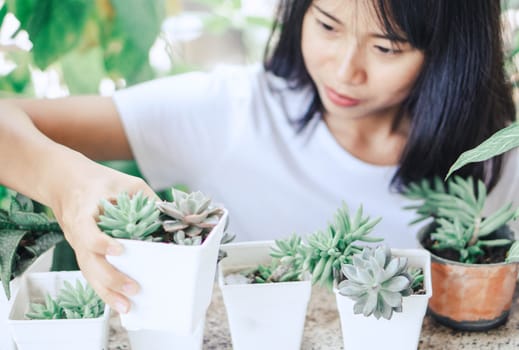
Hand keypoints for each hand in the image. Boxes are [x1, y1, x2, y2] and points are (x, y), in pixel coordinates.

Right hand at [49, 159, 158, 313]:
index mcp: (85, 210)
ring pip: (88, 272)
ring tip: (126, 307)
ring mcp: (77, 243)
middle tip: (134, 288)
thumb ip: (147, 199)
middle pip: (89, 260)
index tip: (119, 249)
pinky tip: (118, 302)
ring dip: (106, 292)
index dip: (101, 242)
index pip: (87, 230)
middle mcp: (77, 231)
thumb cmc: (100, 181)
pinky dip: (103, 289)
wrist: (66, 182)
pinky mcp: (82, 251)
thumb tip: (170, 218)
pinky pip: (90, 273)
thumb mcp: (126, 183)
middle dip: (111, 277)